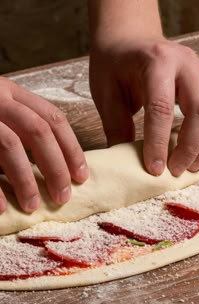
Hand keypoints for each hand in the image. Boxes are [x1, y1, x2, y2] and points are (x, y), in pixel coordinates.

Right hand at [0, 77, 87, 212]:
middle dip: (56, 167)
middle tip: (64, 197)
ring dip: (26, 180)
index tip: (82, 176)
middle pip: (39, 131)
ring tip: (34, 206)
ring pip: (10, 145)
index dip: (72, 149)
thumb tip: (55, 165)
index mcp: (11, 92)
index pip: (53, 118)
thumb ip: (21, 126)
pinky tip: (1, 208)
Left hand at [90, 38, 198, 175]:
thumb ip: (117, 125)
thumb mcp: (106, 92)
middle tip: (175, 171)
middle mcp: (186, 64)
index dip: (159, 142)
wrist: (131, 38)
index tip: (155, 169)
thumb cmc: (115, 64)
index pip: (161, 108)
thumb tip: (127, 162)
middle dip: (190, 147)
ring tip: (193, 167)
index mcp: (156, 62)